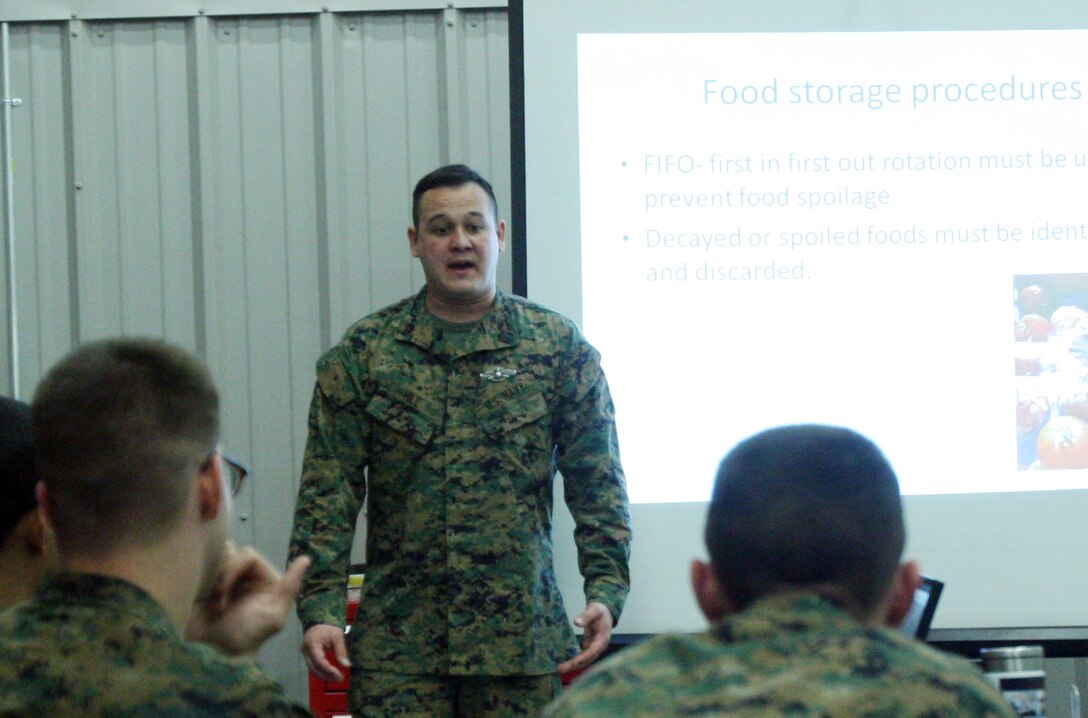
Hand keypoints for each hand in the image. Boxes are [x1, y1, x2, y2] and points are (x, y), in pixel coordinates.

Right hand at [186, 543, 309, 656]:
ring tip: (209, 603)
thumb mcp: (272, 617)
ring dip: (210, 582)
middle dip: (222, 578)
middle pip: (229, 556)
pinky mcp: (204, 586)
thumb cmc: (244, 637)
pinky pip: (200, 569)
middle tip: (218, 603)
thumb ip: (289, 587)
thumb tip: (306, 558)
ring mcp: (224, 580)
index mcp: (265, 580)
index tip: (225, 595)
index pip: (248, 555)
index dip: (235, 569)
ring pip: (214, 561)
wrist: (208, 655)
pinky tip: (200, 600)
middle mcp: (246, 577)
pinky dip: (199, 582)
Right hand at [301, 623, 351, 681]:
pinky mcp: (307, 655)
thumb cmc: (328, 626)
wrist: (318, 620)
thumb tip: (347, 665)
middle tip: (340, 679)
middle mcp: (305, 650)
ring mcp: (305, 653)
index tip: (339, 674)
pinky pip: (313, 666)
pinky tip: (331, 674)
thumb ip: (341, 650)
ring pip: (313, 669)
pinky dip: (322, 671)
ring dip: (324, 675)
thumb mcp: (337, 635)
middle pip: (314, 668)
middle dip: (327, 675)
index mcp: (312, 644)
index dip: (329, 669)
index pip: (319, 661)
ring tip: (337, 678)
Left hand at [557, 602, 612, 673]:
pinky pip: (582, 656)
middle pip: (587, 659)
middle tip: (560, 669)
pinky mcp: (589, 647)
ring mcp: (594, 648)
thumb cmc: (600, 611)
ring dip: (573, 665)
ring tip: (560, 669)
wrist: (605, 612)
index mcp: (602, 639)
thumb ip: (586, 616)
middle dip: (575, 665)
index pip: (593, 651)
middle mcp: (599, 647)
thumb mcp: (594, 610)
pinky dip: (574, 661)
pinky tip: (565, 663)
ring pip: (584, 660)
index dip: (583, 658)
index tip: (573, 662)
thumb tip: (576, 622)